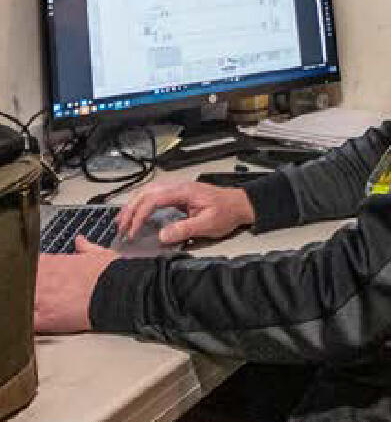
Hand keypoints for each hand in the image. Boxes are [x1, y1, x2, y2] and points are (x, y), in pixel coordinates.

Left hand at [35, 238, 117, 332]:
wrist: (118, 292)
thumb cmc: (112, 273)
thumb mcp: (100, 253)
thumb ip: (86, 247)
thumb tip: (80, 240)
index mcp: (58, 263)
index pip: (37, 263)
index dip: (40, 269)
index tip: (45, 272)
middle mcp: (47, 279)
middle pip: (27, 281)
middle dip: (35, 285)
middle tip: (45, 290)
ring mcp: (43, 299)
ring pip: (25, 300)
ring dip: (31, 301)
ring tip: (42, 305)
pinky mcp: (46, 319)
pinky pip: (29, 320)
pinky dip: (31, 320)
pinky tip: (38, 321)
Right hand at [118, 179, 254, 245]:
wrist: (240, 205)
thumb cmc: (227, 212)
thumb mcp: (208, 224)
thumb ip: (185, 229)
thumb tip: (162, 235)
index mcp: (184, 191)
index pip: (154, 199)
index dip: (139, 215)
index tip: (133, 231)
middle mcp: (179, 186)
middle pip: (147, 192)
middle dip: (131, 210)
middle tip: (120, 228)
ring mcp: (178, 189)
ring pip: (148, 192)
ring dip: (133, 206)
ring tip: (122, 222)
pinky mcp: (179, 195)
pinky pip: (155, 196)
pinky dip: (142, 205)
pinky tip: (137, 215)